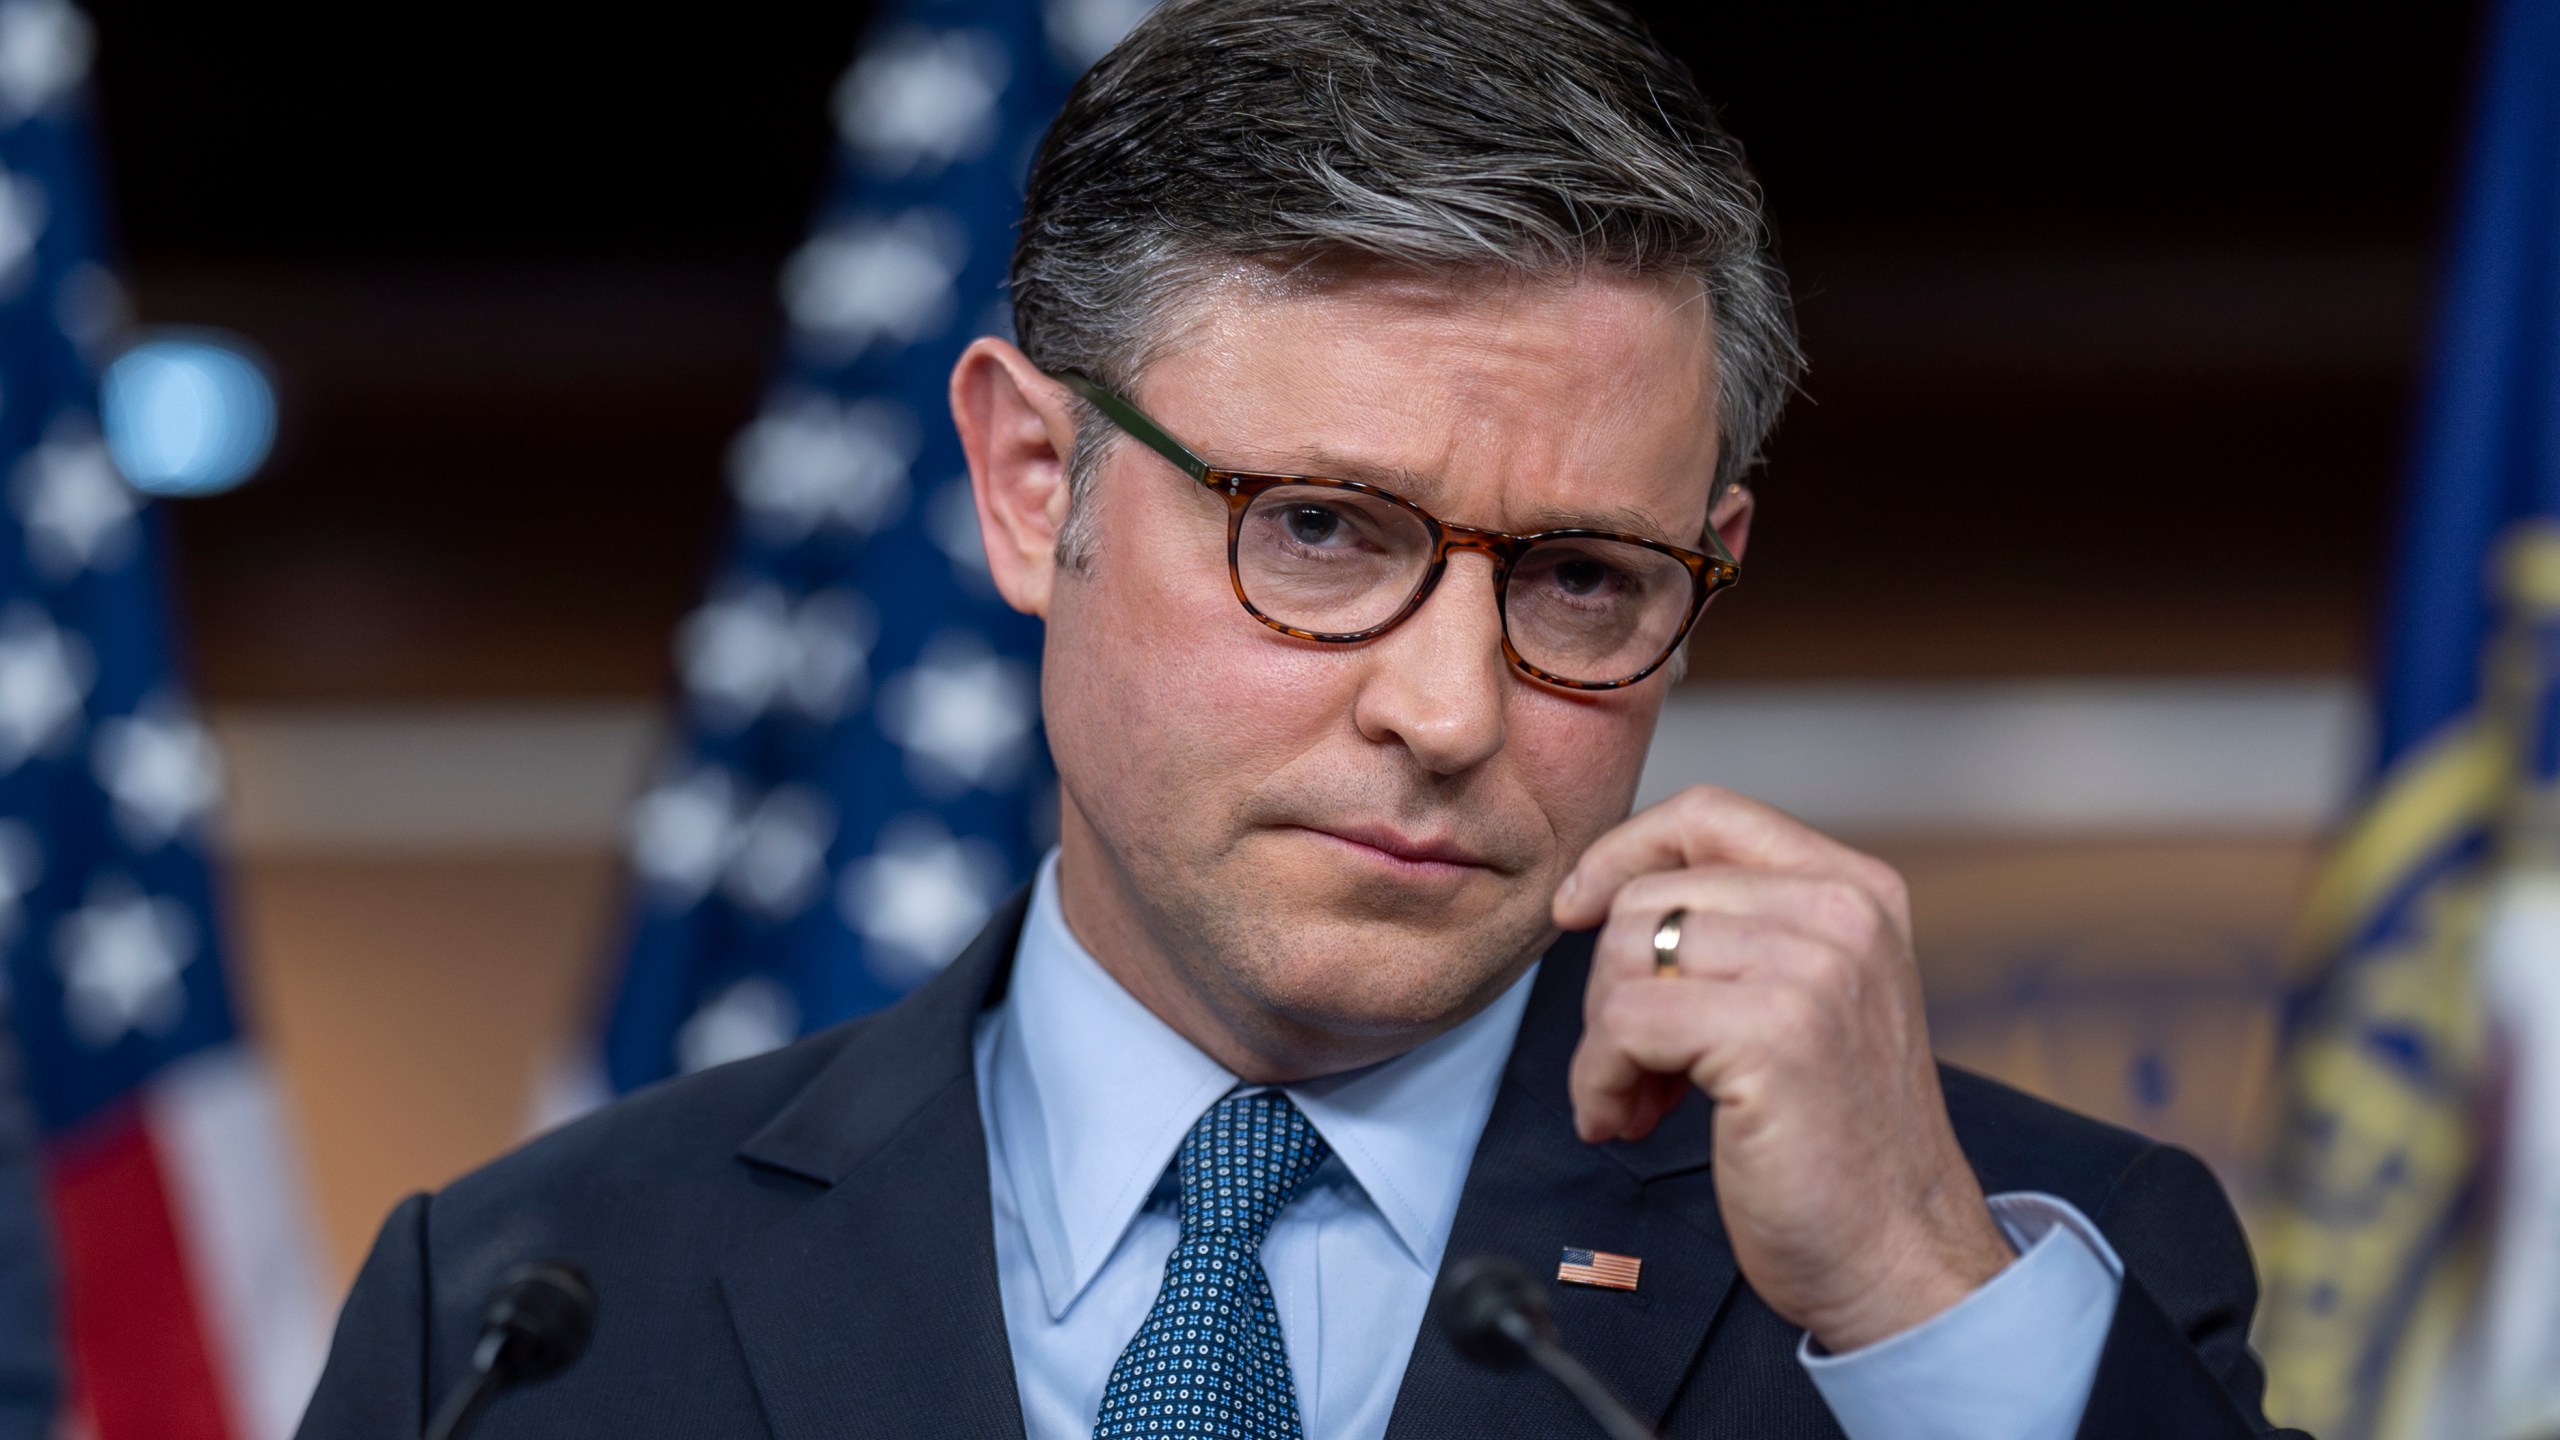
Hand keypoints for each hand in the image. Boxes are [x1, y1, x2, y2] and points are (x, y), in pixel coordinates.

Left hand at [1552, 785, 2012, 1352]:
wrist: (1897, 1255)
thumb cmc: (1837, 1142)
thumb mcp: (1808, 999)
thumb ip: (1743, 930)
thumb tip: (1612, 894)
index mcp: (1857, 891)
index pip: (1708, 813)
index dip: (1622, 853)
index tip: (1578, 909)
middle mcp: (1844, 915)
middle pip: (1649, 896)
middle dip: (1611, 986)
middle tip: (1630, 1066)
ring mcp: (1814, 970)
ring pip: (1627, 957)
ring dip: (1602, 1043)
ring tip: (1635, 1098)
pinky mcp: (1774, 1035)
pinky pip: (1625, 1025)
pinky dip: (1601, 1081)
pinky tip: (1628, 1122)